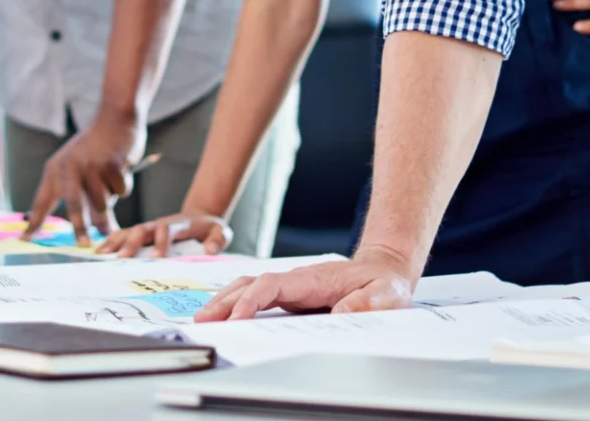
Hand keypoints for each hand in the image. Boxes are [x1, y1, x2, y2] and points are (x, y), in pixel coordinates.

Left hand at [22, 114, 144, 244]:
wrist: (115, 117)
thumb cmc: (97, 149)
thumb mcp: (82, 170)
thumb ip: (85, 199)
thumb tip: (97, 231)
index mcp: (56, 170)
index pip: (41, 201)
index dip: (34, 222)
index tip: (23, 241)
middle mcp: (70, 167)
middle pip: (73, 206)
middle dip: (79, 228)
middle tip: (85, 246)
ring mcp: (90, 165)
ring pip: (103, 202)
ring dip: (110, 201)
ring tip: (111, 182)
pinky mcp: (111, 163)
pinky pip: (121, 191)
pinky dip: (124, 186)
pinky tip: (122, 168)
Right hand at [99, 211, 231, 257]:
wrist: (200, 217)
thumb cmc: (209, 228)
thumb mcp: (221, 231)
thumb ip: (218, 239)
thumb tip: (210, 250)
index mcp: (179, 225)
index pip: (167, 229)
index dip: (161, 241)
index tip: (157, 258)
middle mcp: (161, 224)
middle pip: (143, 229)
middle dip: (132, 243)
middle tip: (121, 259)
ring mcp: (150, 227)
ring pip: (131, 231)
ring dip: (117, 241)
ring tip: (102, 254)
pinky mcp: (144, 232)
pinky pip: (125, 235)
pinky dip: (112, 241)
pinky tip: (100, 251)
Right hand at [196, 251, 416, 321]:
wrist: (384, 269)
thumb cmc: (383, 282)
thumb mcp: (385, 294)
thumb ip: (366, 303)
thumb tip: (342, 312)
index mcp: (313, 278)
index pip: (272, 285)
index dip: (251, 301)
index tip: (236, 319)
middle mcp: (297, 280)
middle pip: (252, 285)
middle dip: (226, 301)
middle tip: (203, 320)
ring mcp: (292, 287)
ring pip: (250, 289)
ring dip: (226, 301)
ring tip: (205, 317)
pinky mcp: (292, 296)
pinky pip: (259, 297)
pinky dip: (238, 303)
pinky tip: (226, 315)